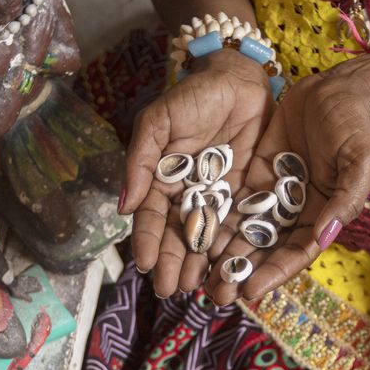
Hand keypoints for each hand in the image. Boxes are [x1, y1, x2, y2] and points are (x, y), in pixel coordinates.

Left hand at [9, 275, 41, 300]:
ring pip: (32, 281)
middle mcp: (28, 285)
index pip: (34, 289)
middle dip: (38, 285)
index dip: (38, 289)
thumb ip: (26, 298)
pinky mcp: (23, 277)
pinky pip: (29, 277)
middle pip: (34, 285)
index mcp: (28, 289)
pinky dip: (32, 277)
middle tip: (41, 286)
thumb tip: (32, 300)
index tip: (41, 289)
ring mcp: (26, 280)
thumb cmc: (15, 290)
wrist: (11, 282)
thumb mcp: (20, 296)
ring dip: (36, 281)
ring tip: (38, 281)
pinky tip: (33, 277)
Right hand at [119, 50, 272, 296]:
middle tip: (172, 290)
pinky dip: (235, 249)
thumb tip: (123, 207)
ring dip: (204, 265)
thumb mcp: (158, 122)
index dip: (149, 242)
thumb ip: (140, 162)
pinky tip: (231, 269)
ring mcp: (218, 198)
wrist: (238, 80)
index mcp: (162, 180)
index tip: (147, 265)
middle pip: (180, 235)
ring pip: (209, 238)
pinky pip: (239, 227)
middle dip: (175, 264)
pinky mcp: (246, 196)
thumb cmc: (192, 96)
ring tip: (202, 289)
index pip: (152, 218)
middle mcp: (188, 195)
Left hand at [204, 56, 369, 304]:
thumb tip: (324, 236)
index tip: (249, 292)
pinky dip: (215, 220)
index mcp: (323, 216)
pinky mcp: (254, 176)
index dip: (273, 274)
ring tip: (197, 277)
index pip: (296, 254)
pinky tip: (192, 235)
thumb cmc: (353, 125)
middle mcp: (296, 212)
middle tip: (214, 295)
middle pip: (265, 250)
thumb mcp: (359, 160)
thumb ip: (345, 199)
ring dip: (222, 255)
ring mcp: (273, 195)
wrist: (335, 89)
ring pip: (244, 231)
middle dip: (241, 273)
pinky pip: (232, 202)